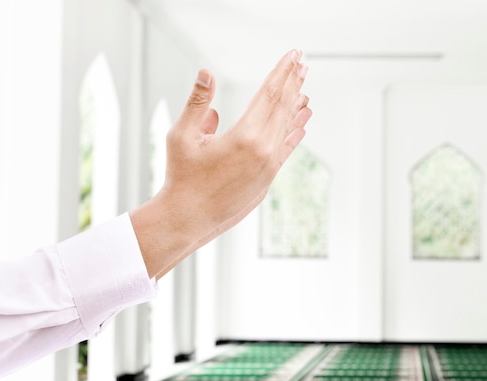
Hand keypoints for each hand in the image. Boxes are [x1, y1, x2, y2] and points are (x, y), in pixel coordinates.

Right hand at [130, 49, 311, 279]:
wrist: (189, 218)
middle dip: (293, 82)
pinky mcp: (268, 179)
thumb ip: (198, 103)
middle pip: (283, 107)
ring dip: (296, 106)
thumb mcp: (182, 136)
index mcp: (244, 136)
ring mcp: (268, 166)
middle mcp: (263, 150)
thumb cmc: (181, 177)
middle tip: (303, 63)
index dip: (282, 72)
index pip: (269, 94)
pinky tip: (301, 123)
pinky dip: (294, 132)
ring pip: (287, 128)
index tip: (293, 56)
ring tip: (304, 89)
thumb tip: (207, 73)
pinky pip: (286, 149)